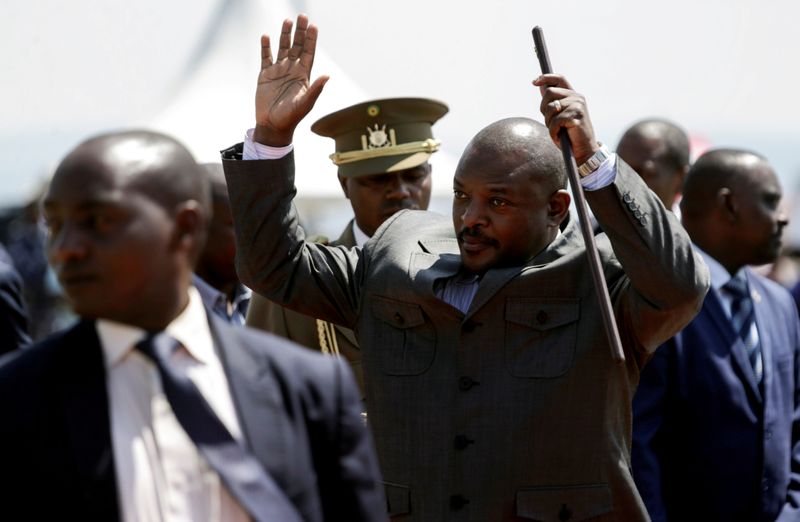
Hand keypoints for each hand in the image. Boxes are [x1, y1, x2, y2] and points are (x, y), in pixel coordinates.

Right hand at [254, 14, 328, 145]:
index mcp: (303, 76)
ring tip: (287, 21)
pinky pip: (266, 57)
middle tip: (302, 16)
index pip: (309, 53)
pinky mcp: (265, 75)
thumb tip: (327, 76)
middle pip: (297, 46)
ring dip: (284, 35)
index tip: (313, 26)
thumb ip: (315, 89)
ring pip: (282, 48)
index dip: (311, 40)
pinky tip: (266, 37)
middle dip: (300, 32)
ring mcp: (278, 71)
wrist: (273, 126)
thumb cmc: (291, 117)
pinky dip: (266, 47)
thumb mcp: (305, 104)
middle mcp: (292, 70)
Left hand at [533, 74, 598, 164]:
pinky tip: (560, 136)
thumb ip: (552, 101)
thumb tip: (540, 86)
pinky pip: (554, 121)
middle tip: (550, 122)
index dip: (546, 78)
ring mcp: (577, 105)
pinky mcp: (575, 116)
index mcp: (573, 95)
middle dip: (544, 108)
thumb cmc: (569, 134)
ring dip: (549, 122)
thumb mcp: (559, 115)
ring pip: (550, 108)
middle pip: (550, 92)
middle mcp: (577, 97)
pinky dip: (553, 132)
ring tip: (557, 130)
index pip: (560, 79)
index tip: (534, 82)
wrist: (583, 150)